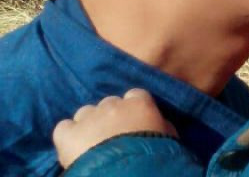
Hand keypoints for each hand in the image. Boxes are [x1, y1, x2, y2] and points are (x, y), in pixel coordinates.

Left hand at [53, 88, 176, 168]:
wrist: (129, 174)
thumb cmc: (156, 156)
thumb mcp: (169, 138)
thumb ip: (162, 124)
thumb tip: (160, 122)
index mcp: (139, 103)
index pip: (135, 95)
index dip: (132, 109)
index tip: (134, 123)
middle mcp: (113, 104)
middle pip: (108, 103)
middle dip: (109, 117)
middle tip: (113, 137)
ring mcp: (89, 118)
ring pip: (84, 113)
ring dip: (88, 125)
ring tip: (91, 145)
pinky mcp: (69, 135)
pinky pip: (63, 128)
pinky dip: (67, 136)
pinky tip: (72, 148)